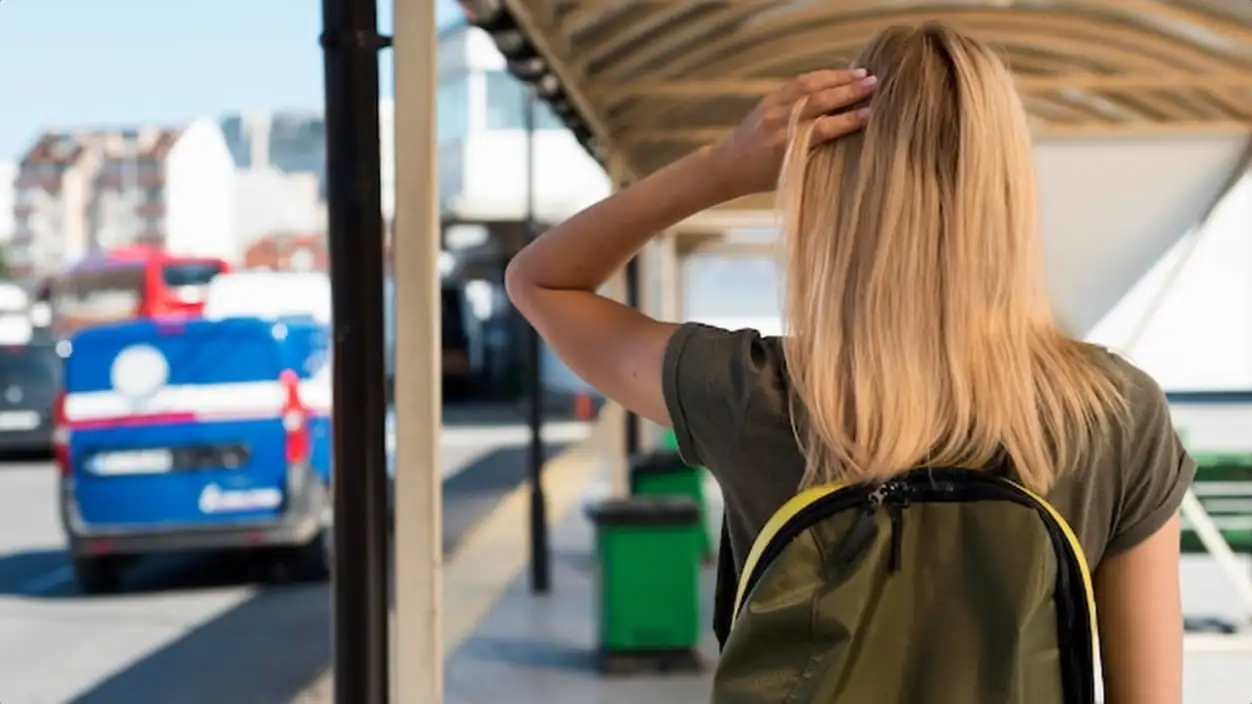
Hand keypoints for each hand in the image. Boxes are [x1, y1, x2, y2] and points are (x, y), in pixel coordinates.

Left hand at [706, 69, 876, 197]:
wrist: (727, 165)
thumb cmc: (762, 178)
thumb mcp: (790, 175)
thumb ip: (814, 158)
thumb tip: (849, 143)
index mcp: (785, 147)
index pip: (823, 129)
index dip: (848, 121)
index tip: (871, 114)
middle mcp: (779, 124)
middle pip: (819, 101)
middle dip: (849, 91)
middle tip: (875, 84)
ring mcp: (772, 108)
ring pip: (809, 86)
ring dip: (838, 77)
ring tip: (862, 74)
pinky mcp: (768, 99)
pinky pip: (798, 83)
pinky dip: (820, 77)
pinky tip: (838, 74)